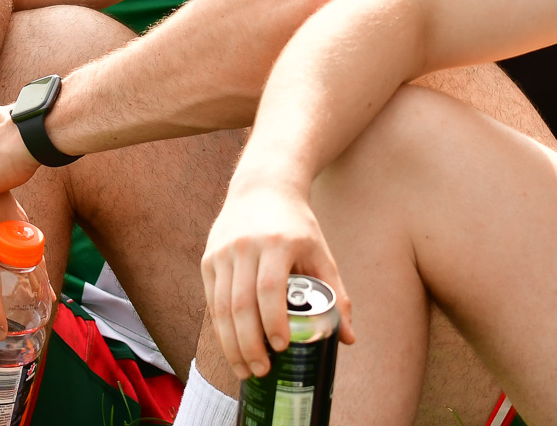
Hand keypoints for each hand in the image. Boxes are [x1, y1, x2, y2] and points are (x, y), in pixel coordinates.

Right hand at [201, 180, 354, 380]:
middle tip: (261, 371)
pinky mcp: (208, 258)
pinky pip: (212, 300)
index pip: (270, 288)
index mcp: (277, 242)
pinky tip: (232, 348)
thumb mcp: (320, 252)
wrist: (262, 187)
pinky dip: (220, 328)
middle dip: (249, 344)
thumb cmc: (296, 224)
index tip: (281, 348)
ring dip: (231, 344)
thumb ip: (336, 294)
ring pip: (221, 306)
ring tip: (245, 369)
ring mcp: (222, 251)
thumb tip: (348, 338)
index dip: (272, 322)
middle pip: (240, 304)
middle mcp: (245, 245)